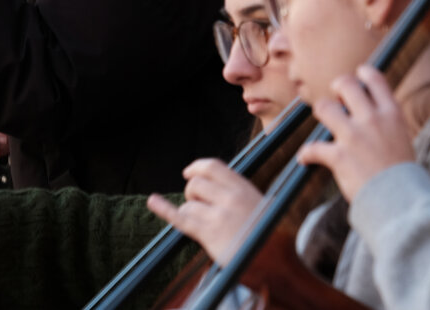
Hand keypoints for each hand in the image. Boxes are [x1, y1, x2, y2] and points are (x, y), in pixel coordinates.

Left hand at [146, 158, 263, 264]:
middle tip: (199, 206)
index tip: (188, 172)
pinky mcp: (209, 235)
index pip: (212, 166)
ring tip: (203, 225)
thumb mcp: (260, 205)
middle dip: (192, 194)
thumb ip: (237, 194)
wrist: (276, 262)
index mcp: (243, 189)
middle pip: (196, 184)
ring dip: (190, 213)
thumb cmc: (268, 236)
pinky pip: (180, 218)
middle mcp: (230, 199)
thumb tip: (215, 186)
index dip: (196, 167)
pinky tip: (153, 201)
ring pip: (188, 204)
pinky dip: (164, 209)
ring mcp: (218, 217)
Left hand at [297, 65, 414, 200]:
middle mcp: (372, 120)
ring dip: (321, 114)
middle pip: (345, 84)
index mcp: (391, 114)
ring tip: (324, 125)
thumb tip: (369, 112)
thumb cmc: (402, 175)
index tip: (357, 74)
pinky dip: (306, 155)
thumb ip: (385, 123)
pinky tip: (305, 160)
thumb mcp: (401, 139)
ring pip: (324, 107)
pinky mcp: (338, 156)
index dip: (363, 73)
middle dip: (337, 87)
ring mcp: (354, 136)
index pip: (375, 79)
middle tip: (336, 99)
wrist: (402, 202)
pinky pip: (312, 148)